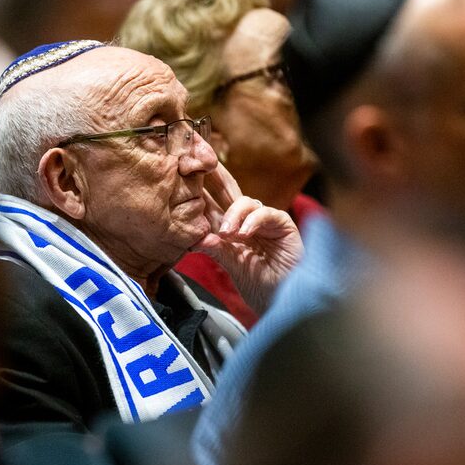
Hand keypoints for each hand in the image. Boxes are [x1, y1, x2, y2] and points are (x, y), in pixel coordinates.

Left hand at [193, 163, 302, 313]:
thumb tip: (195, 238)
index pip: (211, 203)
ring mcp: (264, 220)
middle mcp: (245, 219)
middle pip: (228, 191)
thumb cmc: (258, 284)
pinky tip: (243, 234)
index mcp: (228, 228)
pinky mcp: (282, 224)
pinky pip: (266, 213)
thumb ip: (215, 250)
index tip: (181, 178)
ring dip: (232, 215)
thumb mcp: (232, 266)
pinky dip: (252, 221)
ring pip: (245, 202)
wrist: (283, 299)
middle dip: (214, 177)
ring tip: (226, 233)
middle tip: (199, 165)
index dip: (199, 191)